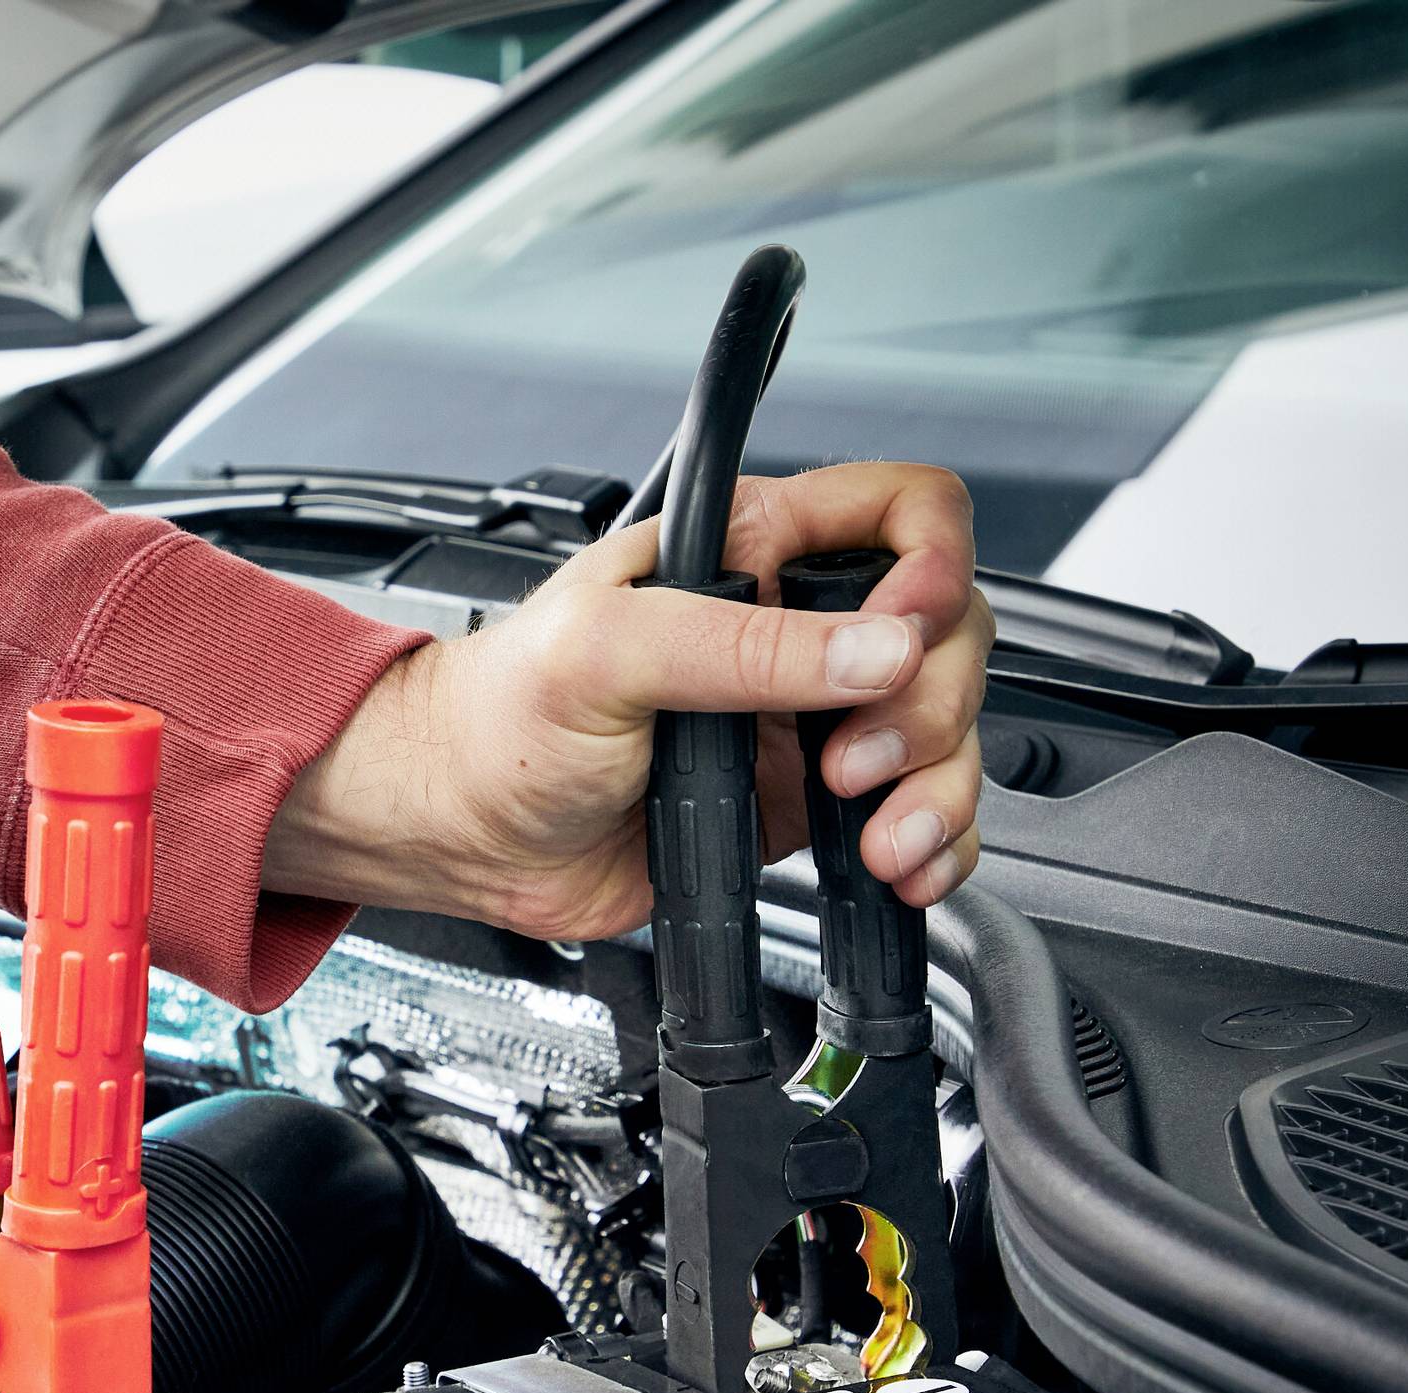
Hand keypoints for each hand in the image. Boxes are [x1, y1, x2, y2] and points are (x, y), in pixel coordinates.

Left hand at [263, 462, 989, 939]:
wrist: (462, 832)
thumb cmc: (500, 717)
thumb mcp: (607, 650)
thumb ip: (740, 643)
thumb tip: (872, 649)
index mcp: (750, 550)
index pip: (901, 513)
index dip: (933, 563)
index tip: (905, 631)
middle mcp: (792, 628)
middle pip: (945, 633)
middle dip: (928, 702)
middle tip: (849, 757)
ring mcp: (804, 720)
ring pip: (944, 731)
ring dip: (938, 787)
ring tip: (874, 834)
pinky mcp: (804, 805)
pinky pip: (913, 811)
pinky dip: (934, 843)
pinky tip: (899, 864)